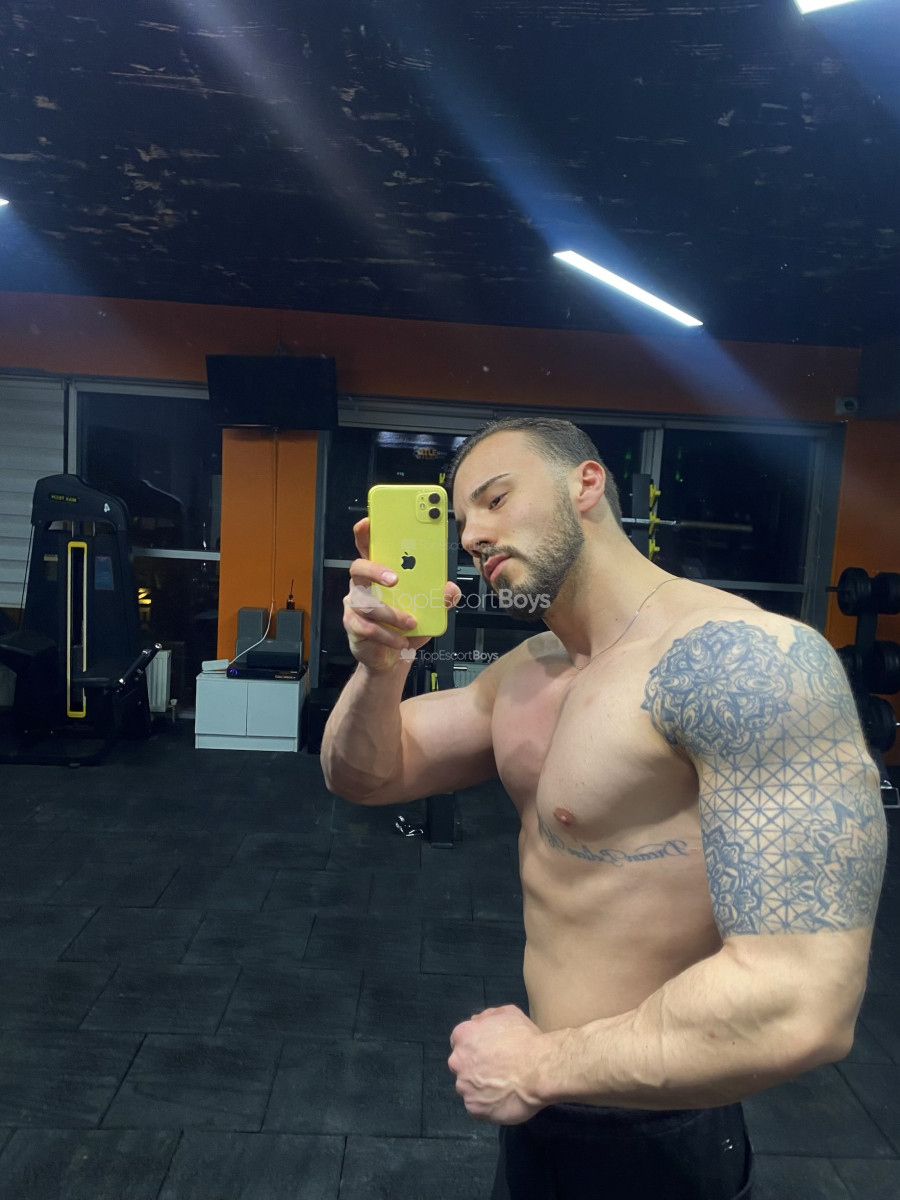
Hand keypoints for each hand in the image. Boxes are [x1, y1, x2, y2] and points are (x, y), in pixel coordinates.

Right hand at [343, 518, 460, 673]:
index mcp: (379, 573)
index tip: (368, 521)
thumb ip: (440, 597)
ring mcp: (354, 606)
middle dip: (376, 570)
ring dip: (391, 613)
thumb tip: (450, 589)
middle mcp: (362, 586)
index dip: (365, 533)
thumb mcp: (428, 610)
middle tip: (396, 579)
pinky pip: (367, 628)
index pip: (367, 546)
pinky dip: (387, 634)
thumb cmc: (406, 625)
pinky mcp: (353, 627)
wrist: (393, 657)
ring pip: (366, 603)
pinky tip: (401, 640)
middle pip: (358, 568)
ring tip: (411, 622)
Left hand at [448, 1005, 546, 1125]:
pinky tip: (502, 1100)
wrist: (539, 1070)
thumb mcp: (508, 1013)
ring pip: (467, 1087)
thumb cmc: (525, 1039)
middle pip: (460, 1065)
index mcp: (463, 1035)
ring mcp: (464, 1087)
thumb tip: (476, 1022)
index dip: (473, 1047)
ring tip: (501, 1087)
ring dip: (479, 1087)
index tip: (487, 1053)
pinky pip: (476, 1106)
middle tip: (496, 1070)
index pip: (459, 1042)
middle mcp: (458, 1061)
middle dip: (474, 1067)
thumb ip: (487, 1016)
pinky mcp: (474, 1108)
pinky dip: (486, 1105)